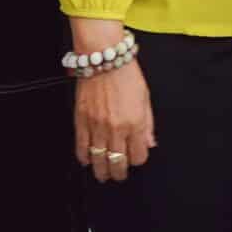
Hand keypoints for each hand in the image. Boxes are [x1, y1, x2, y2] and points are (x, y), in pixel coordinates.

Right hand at [75, 61, 155, 183]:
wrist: (103, 57)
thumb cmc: (126, 72)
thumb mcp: (146, 97)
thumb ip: (148, 124)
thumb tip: (150, 143)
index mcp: (135, 122)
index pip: (138, 156)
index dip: (137, 159)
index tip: (135, 157)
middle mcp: (116, 128)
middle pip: (118, 162)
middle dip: (119, 172)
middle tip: (119, 175)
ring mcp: (97, 126)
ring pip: (99, 159)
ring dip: (102, 170)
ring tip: (103, 174)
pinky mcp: (81, 120)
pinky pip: (81, 147)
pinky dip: (84, 157)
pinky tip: (87, 160)